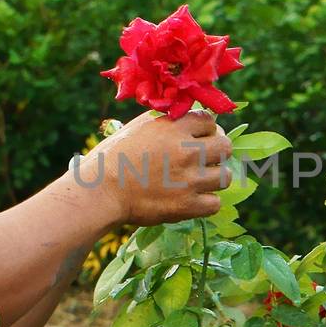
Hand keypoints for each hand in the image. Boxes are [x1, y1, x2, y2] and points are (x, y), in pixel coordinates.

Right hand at [82, 111, 231, 226]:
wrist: (100, 191)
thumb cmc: (113, 158)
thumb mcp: (139, 128)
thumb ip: (167, 123)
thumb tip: (189, 121)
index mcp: (174, 127)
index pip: (210, 121)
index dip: (205, 131)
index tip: (197, 139)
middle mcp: (186, 149)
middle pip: (225, 147)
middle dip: (216, 153)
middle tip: (203, 161)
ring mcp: (189, 179)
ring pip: (225, 176)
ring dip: (213, 180)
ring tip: (197, 183)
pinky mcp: (187, 205)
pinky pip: (215, 204)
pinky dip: (205, 204)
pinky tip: (192, 201)